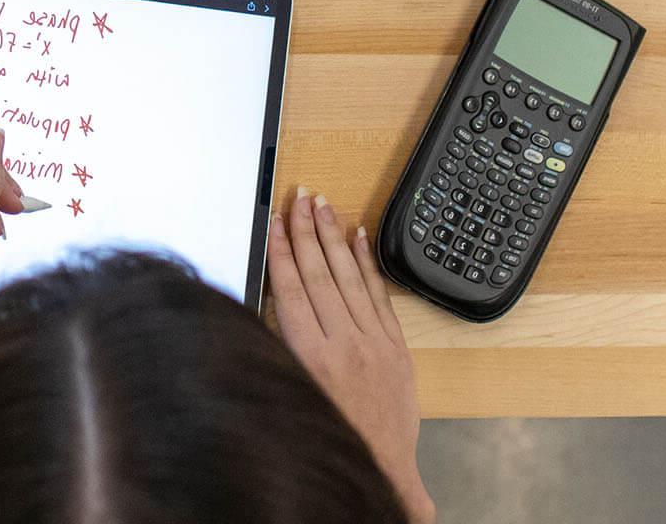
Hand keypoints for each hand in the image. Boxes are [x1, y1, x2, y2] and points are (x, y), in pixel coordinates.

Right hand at [268, 188, 433, 523]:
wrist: (381, 468)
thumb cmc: (330, 436)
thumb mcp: (291, 392)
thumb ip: (281, 347)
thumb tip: (269, 300)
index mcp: (312, 356)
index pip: (292, 288)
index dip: (283, 249)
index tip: (277, 220)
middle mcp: (344, 343)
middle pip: (320, 273)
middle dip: (308, 230)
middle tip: (301, 198)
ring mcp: (374, 342)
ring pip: (350, 277)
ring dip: (335, 237)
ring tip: (325, 206)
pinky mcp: (396, 347)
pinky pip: (379, 295)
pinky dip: (367, 264)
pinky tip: (358, 239)